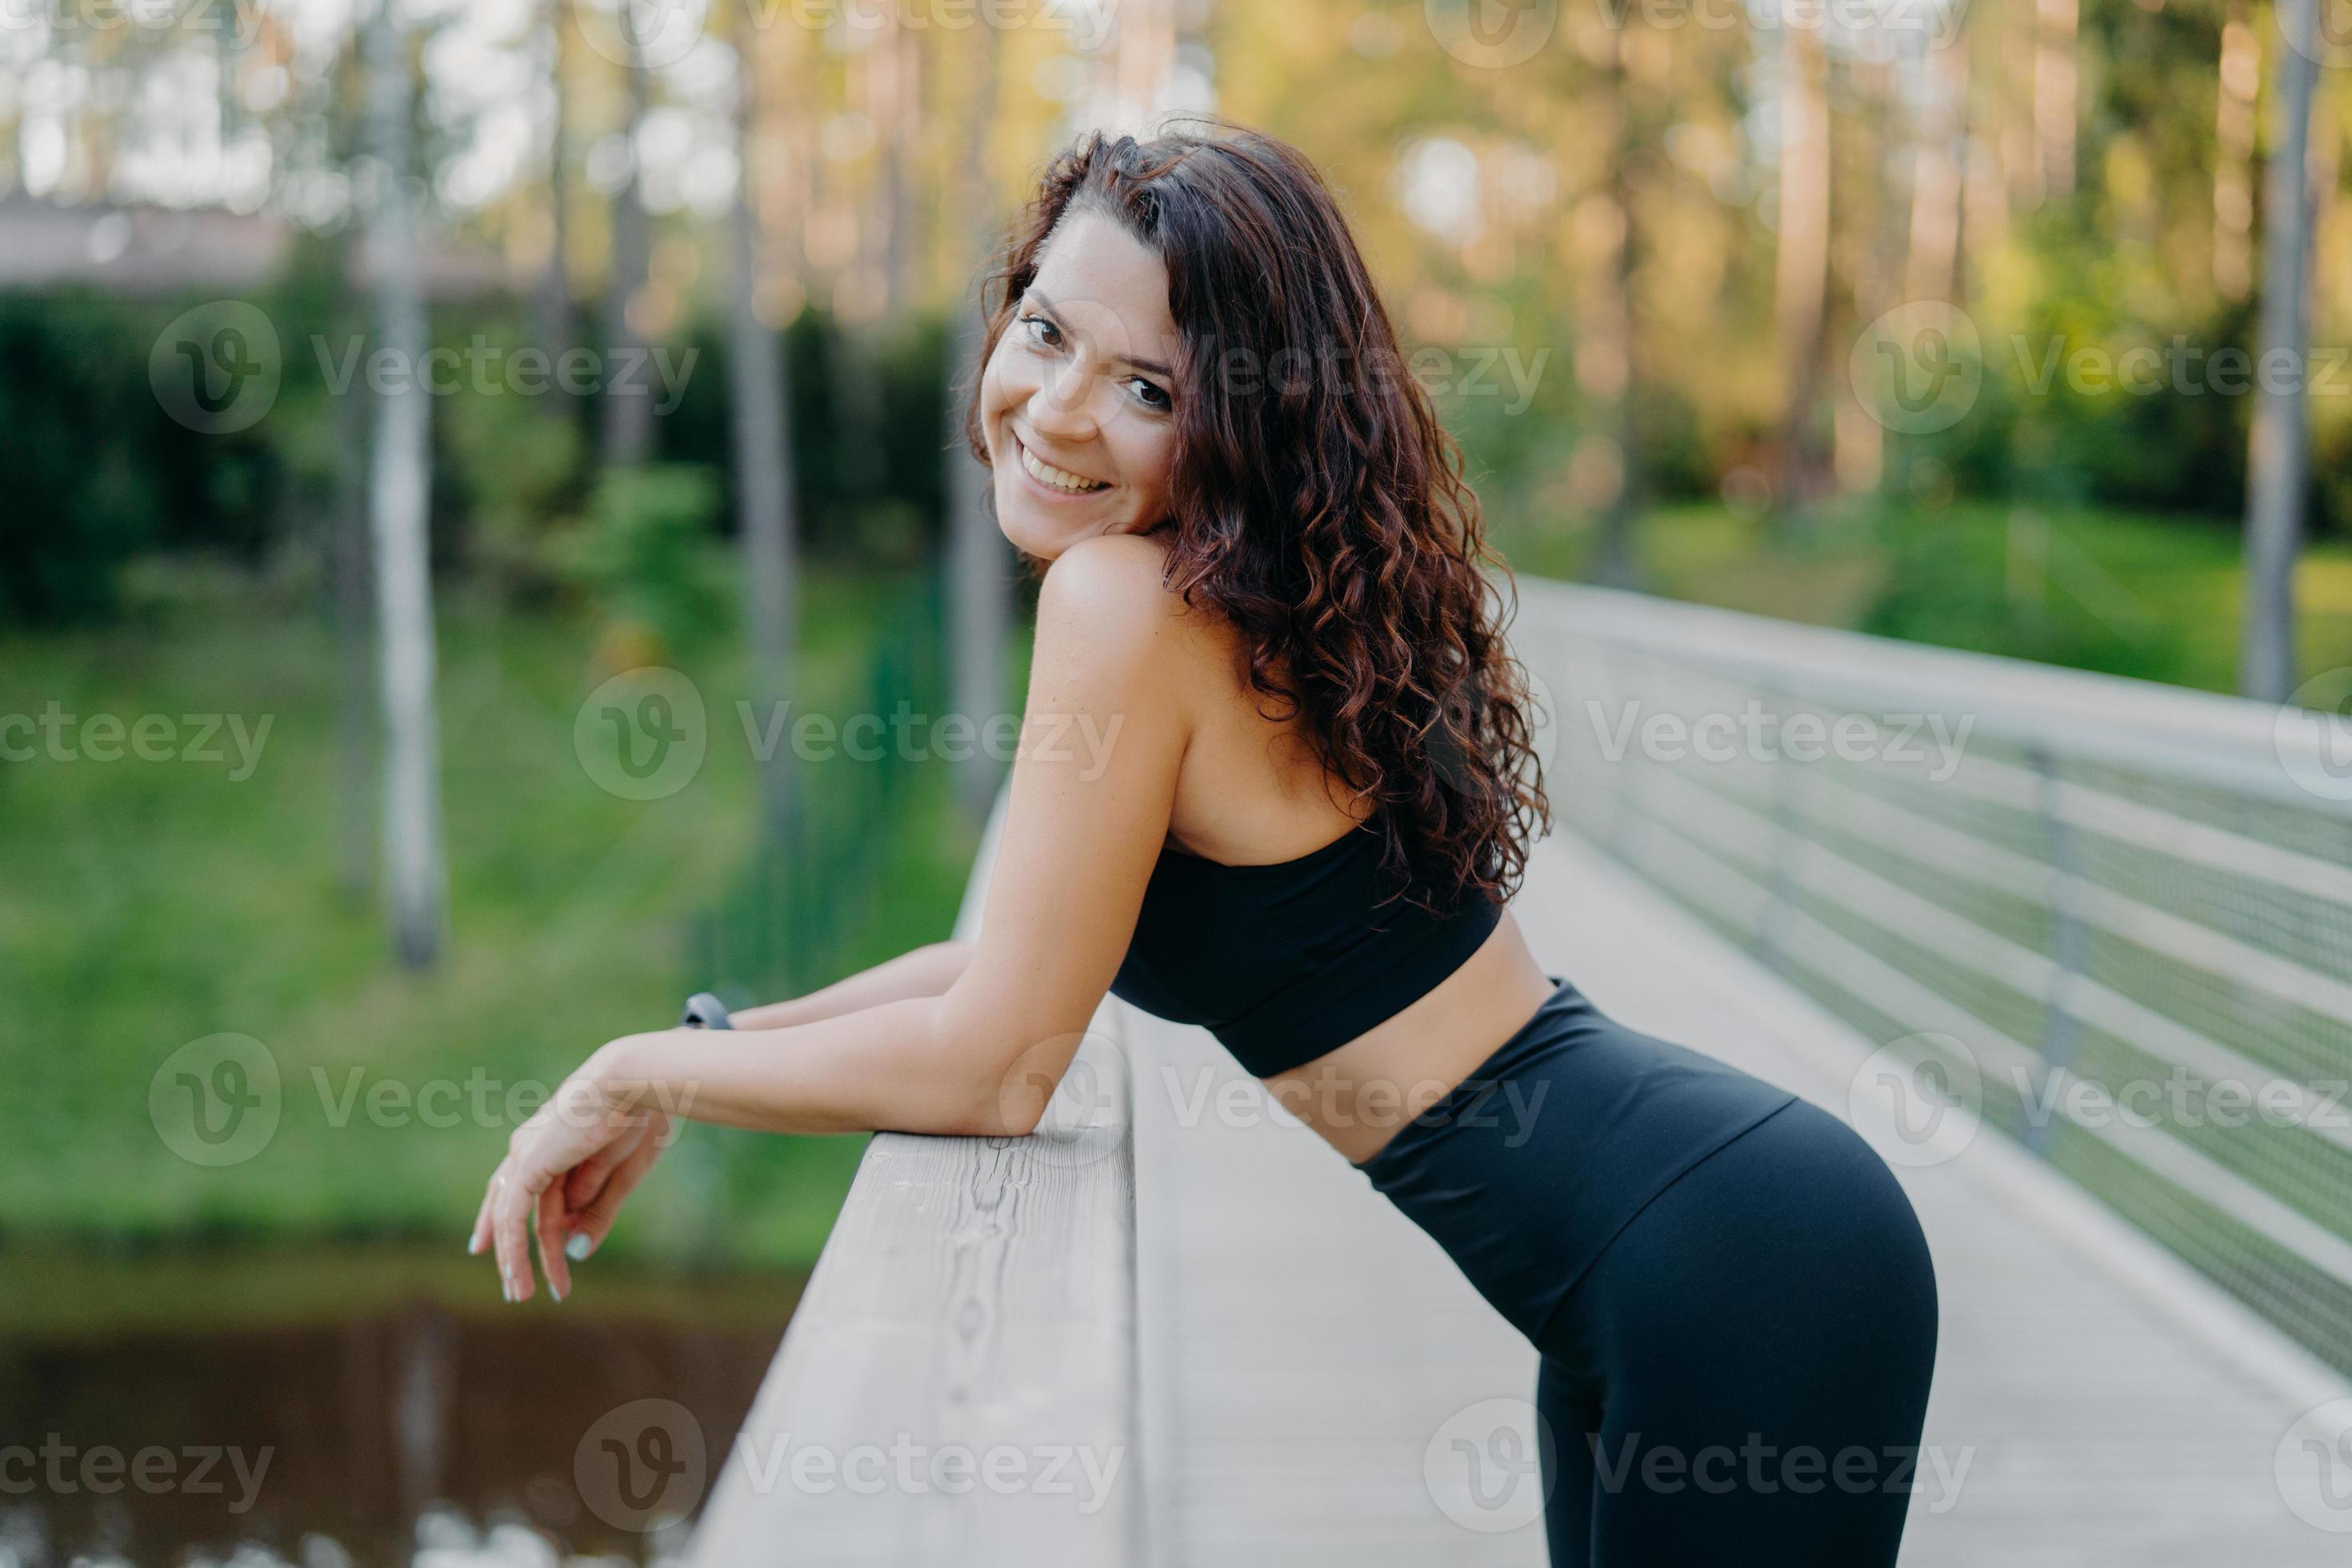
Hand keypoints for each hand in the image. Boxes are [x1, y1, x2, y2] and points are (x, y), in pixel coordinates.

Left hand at [468, 1054, 662, 1302]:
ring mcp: (527, 1154)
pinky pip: (514, 1215)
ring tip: (525, 1295)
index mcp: (553, 1140)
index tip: (497, 1252)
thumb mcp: (621, 1175)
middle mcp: (532, 1147)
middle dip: (512, 1251)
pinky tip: (520, 1273)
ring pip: (513, 1219)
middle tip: (516, 1289)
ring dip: (519, 1260)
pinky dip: (515, 1247)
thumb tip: (576, 1250)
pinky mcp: (529, 1164)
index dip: (508, 1220)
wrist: (634, 1083)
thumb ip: (597, 1211)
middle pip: (511, 1207)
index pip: (519, 1187)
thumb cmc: (639, 1116)